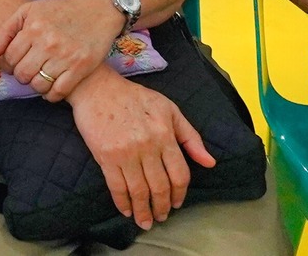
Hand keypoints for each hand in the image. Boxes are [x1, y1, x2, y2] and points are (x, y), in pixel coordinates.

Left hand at [0, 0, 124, 101]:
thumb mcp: (30, 11)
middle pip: (22, 74)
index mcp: (33, 27)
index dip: (13, 62)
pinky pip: (59, 92)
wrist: (99, 9)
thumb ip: (6, 31)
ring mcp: (65, 56)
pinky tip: (52, 88)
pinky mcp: (81, 67)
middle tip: (31, 70)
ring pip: (39, 85)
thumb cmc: (61, 9)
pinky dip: (51, 95)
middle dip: (23, 75)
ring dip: (37, 85)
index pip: (10, 58)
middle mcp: (48, 43)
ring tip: (41, 77)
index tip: (21, 59)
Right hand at [68, 69, 214, 229]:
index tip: (176, 203)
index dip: (179, 193)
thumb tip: (210, 162)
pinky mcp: (106, 157)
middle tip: (161, 217)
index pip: (179, 174)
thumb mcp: (169, 109)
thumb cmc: (134, 97)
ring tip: (145, 221)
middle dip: (162, 207)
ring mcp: (126, 153)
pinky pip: (117, 187)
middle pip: (160, 186)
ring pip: (139, 191)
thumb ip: (191, 137)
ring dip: (143, 211)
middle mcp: (147, 146)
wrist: (97, 87)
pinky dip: (122, 203)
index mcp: (165, 134)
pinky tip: (126, 210)